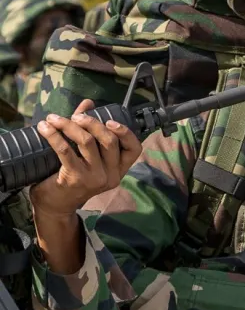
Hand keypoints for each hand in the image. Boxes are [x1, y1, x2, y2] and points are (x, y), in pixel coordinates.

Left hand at [28, 99, 142, 219]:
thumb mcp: (86, 157)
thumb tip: (88, 103)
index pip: (134, 149)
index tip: (110, 121)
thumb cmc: (72, 179)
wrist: (55, 206)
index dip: (126, 132)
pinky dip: (54, 136)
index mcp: (119, 170)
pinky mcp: (75, 178)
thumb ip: (88, 130)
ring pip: (86, 142)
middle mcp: (111, 175)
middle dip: (91, 123)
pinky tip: (45, 128)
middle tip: (75, 117)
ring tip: (54, 119)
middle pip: (108, 140)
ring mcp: (94, 178)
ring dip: (68, 126)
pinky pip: (65, 150)